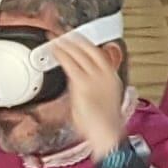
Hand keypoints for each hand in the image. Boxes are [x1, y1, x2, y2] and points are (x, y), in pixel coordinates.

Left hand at [50, 32, 127, 156]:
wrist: (107, 135)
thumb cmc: (105, 123)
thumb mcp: (103, 99)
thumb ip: (92, 85)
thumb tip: (81, 79)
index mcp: (112, 78)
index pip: (100, 53)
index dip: (86, 43)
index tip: (77, 37)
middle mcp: (106, 75)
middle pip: (90, 50)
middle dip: (76, 39)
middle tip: (64, 32)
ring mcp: (95, 79)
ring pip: (80, 54)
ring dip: (67, 43)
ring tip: (56, 38)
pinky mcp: (83, 84)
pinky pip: (70, 64)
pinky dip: (62, 54)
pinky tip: (55, 50)